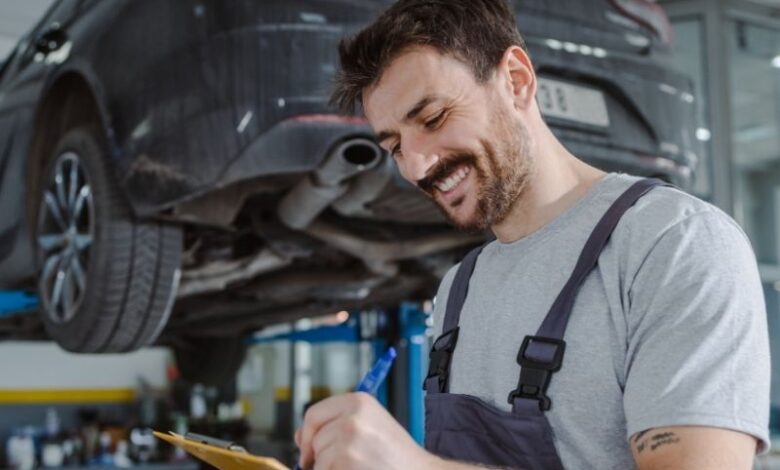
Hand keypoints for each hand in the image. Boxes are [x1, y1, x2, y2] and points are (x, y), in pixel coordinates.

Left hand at [294, 392, 434, 469]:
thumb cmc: (396, 454)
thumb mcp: (369, 427)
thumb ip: (334, 425)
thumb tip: (300, 437)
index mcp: (358, 401)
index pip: (313, 414)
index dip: (308, 434)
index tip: (309, 449)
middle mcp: (353, 415)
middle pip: (313, 438)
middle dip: (321, 455)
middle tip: (347, 462)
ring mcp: (349, 438)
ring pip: (317, 459)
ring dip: (330, 468)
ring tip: (357, 466)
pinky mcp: (346, 460)